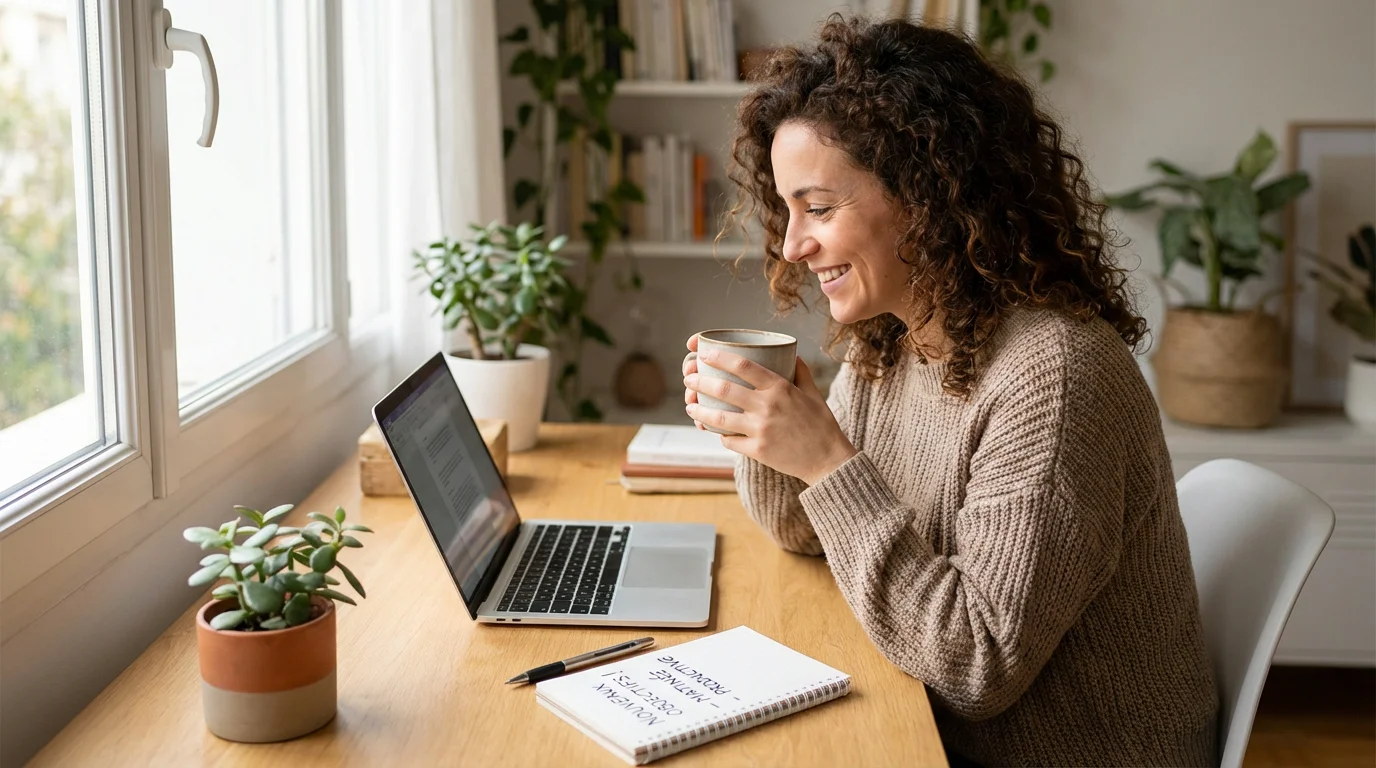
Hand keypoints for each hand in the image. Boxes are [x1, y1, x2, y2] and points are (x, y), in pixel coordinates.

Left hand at [683, 342, 856, 485]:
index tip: (704, 354)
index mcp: (780, 388)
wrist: (828, 460)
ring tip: (691, 406)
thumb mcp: (814, 393)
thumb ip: (801, 372)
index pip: (743, 365)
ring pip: (718, 417)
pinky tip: (715, 431)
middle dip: (700, 381)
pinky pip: (729, 441)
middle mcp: (767, 406)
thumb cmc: (822, 424)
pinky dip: (720, 435)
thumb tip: (792, 354)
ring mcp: (760, 430)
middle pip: (723, 389)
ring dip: (699, 410)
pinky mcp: (757, 450)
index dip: (719, 357)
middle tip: (690, 378)